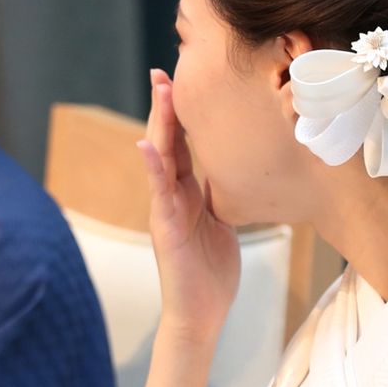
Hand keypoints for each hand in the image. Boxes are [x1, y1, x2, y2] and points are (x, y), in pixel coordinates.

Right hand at [138, 69, 240, 337]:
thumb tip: (241, 173)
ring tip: (159, 91)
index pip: (183, 145)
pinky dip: (152, 167)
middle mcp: (172, 196)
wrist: (200, 315)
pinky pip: (158, 193)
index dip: (182, 113)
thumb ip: (222, 198)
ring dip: (159, 123)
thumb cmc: (212, 274)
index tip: (183, 80)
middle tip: (163, 71)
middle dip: (166, 106)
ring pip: (161, 158)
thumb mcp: (223, 225)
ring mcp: (166, 210)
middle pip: (168, 142)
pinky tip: (146, 145)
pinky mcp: (165, 228)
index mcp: (188, 193)